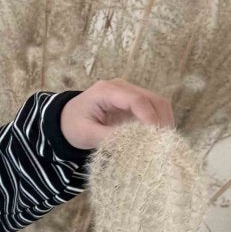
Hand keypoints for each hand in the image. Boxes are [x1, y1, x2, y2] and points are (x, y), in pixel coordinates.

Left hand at [60, 78, 174, 151]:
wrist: (65, 119)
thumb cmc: (73, 126)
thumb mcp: (86, 134)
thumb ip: (109, 138)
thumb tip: (135, 144)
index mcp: (106, 90)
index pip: (136, 100)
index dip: (150, 118)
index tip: (156, 138)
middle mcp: (121, 87)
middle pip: (153, 99)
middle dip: (161, 121)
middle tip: (164, 144)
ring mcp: (130, 92)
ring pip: (158, 103)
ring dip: (163, 121)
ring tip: (162, 142)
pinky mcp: (134, 101)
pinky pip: (154, 108)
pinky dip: (159, 122)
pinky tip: (157, 138)